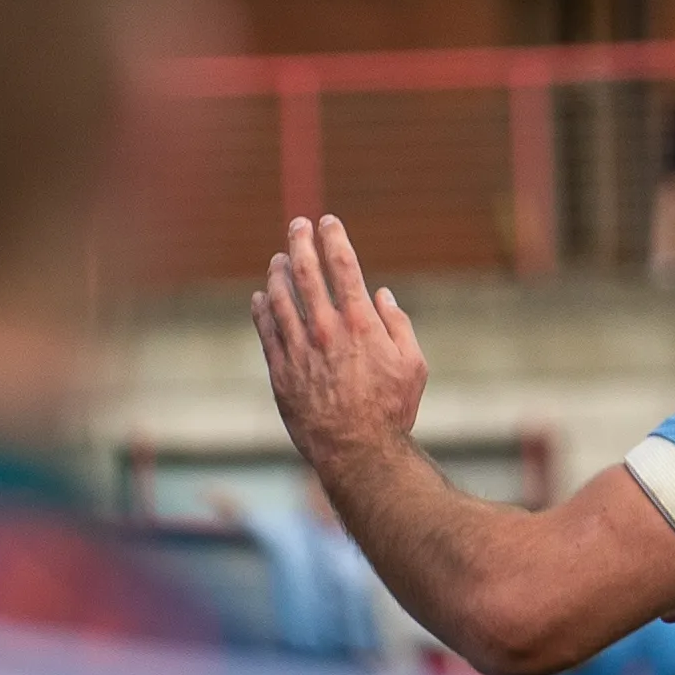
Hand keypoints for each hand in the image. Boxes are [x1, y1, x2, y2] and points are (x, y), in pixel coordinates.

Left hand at [254, 214, 426, 472]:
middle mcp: (326, 330)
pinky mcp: (280, 371)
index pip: (343, 266)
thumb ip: (399, 326)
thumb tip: (382, 295)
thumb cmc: (391, 411)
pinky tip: (261, 297)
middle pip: (305, 272)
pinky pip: (266, 330)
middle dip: (300, 241)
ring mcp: (299, 350)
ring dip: (277, 272)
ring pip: (280, 297)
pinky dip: (262, 308)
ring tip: (278, 259)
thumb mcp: (413, 366)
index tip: (328, 222)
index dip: (334, 238)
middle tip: (297, 225)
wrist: (358, 452)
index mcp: (360, 324)